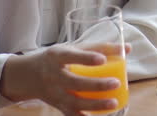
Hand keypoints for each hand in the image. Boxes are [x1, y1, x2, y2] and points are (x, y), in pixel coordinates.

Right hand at [0, 42, 130, 114]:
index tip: (102, 59)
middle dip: (96, 85)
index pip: (71, 56)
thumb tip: (127, 48)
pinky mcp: (58, 106)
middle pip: (75, 82)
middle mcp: (53, 75)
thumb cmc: (57, 58)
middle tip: (116, 82)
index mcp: (56, 56)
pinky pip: (72, 115)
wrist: (29, 75)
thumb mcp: (71, 48)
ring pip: (75, 102)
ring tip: (114, 102)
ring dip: (95, 105)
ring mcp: (55, 94)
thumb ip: (97, 47)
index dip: (86, 58)